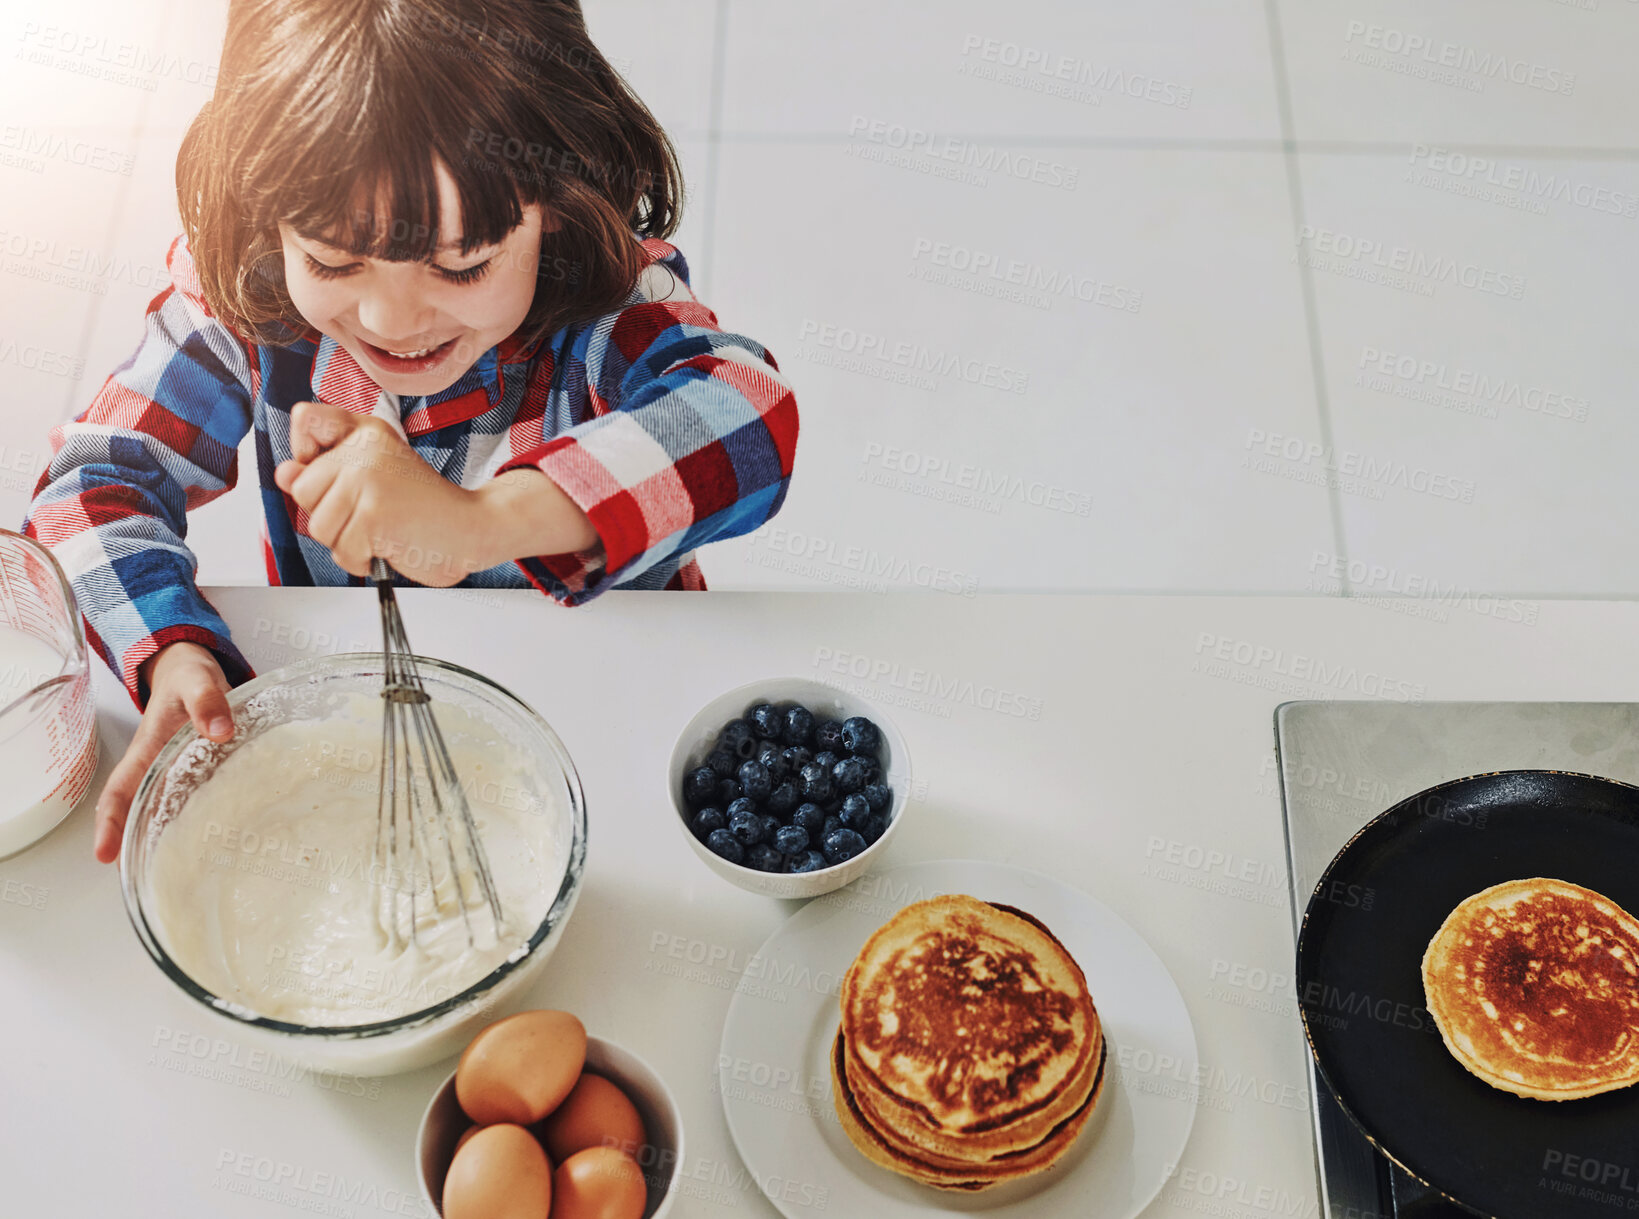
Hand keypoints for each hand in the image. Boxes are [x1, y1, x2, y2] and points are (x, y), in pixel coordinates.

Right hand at [94, 642, 231, 863]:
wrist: (192, 671)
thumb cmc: (188, 678)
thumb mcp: (197, 680)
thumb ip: (207, 701)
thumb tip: (219, 731)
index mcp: (147, 750)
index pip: (119, 792)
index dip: (109, 823)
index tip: (104, 854)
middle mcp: (156, 768)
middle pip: (137, 813)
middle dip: (135, 846)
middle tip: (145, 881)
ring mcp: (175, 773)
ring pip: (164, 813)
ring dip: (166, 841)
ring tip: (181, 876)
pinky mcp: (197, 774)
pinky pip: (193, 803)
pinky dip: (198, 823)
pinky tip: (218, 844)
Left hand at [272, 401, 487, 585]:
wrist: (474, 529)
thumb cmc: (426, 508)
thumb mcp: (374, 476)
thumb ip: (325, 471)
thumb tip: (285, 473)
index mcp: (365, 431)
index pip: (304, 420)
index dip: (306, 455)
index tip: (335, 473)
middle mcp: (365, 447)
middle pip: (302, 490)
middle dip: (330, 514)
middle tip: (373, 512)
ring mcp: (368, 479)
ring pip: (319, 526)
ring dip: (347, 542)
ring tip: (382, 531)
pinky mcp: (373, 514)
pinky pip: (341, 551)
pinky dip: (362, 560)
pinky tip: (389, 545)